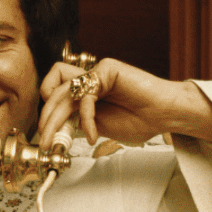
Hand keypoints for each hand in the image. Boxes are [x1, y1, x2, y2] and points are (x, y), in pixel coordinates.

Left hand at [38, 58, 211, 151]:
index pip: (53, 92)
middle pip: (52, 91)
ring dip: (55, 118)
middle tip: (45, 142)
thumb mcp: (101, 126)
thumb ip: (80, 122)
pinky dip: (86, 117)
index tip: (48, 135)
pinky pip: (85, 94)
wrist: (166, 115)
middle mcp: (89, 79)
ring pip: (62, 90)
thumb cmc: (141, 120)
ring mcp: (96, 73)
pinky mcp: (106, 69)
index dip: (47, 111)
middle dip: (46, 119)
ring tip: (57, 139)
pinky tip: (92, 134)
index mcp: (86, 91)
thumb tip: (56, 128)